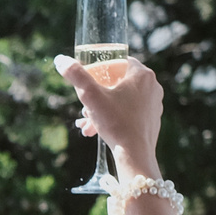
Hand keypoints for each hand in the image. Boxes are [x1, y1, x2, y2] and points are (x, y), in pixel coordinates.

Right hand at [55, 53, 163, 177]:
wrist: (135, 154)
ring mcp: (154, 103)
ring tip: (88, 124)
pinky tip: (99, 131)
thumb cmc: (116, 123)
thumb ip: (76, 76)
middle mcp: (152, 86)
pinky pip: (129, 112)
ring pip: (122, 100)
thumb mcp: (91, 97)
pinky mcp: (152, 119)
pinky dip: (114, 118)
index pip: (118, 62)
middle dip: (98, 96)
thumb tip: (60, 60)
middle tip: (84, 109)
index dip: (100, 71)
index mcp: (141, 74)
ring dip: (102, 110)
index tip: (89, 82)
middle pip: (118, 83)